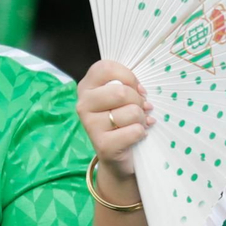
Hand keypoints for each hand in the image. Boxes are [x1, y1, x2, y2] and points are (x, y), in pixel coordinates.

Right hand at [76, 61, 154, 179]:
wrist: (115, 157)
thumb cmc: (120, 120)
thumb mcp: (120, 98)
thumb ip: (126, 86)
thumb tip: (141, 91)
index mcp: (86, 87)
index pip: (107, 68)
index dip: (128, 77)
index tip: (136, 88)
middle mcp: (83, 104)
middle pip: (121, 92)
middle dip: (138, 101)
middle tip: (140, 109)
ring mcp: (90, 125)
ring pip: (131, 111)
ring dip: (141, 118)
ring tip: (136, 123)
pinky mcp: (102, 145)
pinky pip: (134, 131)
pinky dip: (141, 133)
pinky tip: (136, 136)